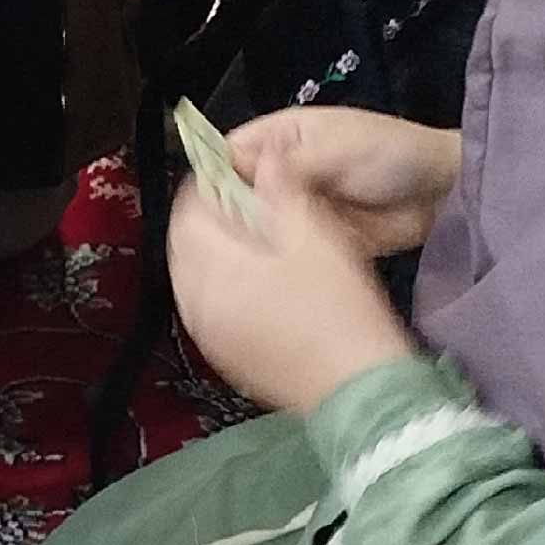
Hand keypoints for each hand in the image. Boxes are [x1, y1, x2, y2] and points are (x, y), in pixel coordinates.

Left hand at [167, 174, 417, 415]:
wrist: (358, 387)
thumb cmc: (339, 306)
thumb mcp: (314, 236)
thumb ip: (281, 190)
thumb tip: (263, 157)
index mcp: (208, 269)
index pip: (187, 211)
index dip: (209, 184)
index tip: (236, 171)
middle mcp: (192, 302)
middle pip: (185, 244)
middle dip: (210, 219)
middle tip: (249, 203)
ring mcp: (204, 334)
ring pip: (194, 276)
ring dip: (217, 252)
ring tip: (258, 239)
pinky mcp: (221, 357)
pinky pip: (209, 307)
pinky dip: (224, 286)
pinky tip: (260, 282)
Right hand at [223, 106, 462, 256]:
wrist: (445, 193)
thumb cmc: (392, 154)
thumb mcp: (336, 149)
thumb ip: (285, 163)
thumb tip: (234, 170)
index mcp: (280, 139)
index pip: (227, 154)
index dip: (213, 176)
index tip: (206, 203)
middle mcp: (280, 172)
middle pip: (234, 194)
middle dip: (229, 212)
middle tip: (228, 233)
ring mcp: (295, 207)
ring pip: (254, 225)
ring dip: (252, 237)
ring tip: (250, 251)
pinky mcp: (310, 237)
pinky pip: (281, 249)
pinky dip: (276, 257)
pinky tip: (271, 266)